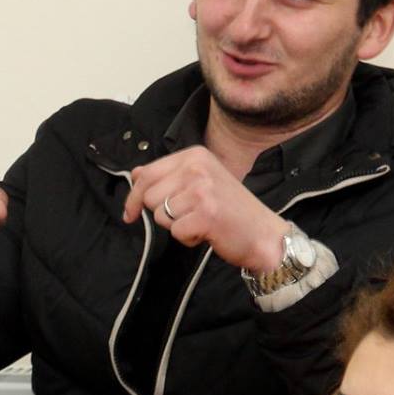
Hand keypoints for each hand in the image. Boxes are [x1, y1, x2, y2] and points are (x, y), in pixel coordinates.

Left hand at [121, 148, 288, 271]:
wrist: (264, 233)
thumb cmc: (230, 210)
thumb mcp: (201, 181)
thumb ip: (168, 176)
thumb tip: (136, 173)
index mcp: (195, 155)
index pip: (146, 174)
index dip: (134, 197)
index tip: (130, 214)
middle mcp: (197, 167)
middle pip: (150, 196)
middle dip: (162, 213)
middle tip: (189, 215)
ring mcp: (202, 189)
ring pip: (160, 215)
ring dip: (177, 226)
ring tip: (201, 221)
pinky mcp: (205, 213)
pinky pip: (175, 232)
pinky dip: (188, 239)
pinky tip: (207, 232)